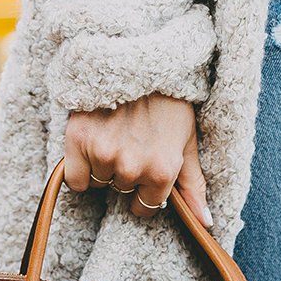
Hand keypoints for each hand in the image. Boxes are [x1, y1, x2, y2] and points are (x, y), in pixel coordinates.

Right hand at [64, 94, 210, 226]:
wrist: (139, 57)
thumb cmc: (169, 99)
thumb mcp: (188, 140)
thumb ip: (194, 185)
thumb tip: (205, 223)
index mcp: (162, 171)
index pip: (145, 207)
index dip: (144, 190)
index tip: (144, 167)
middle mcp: (132, 167)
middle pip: (120, 190)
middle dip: (126, 172)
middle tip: (131, 140)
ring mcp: (104, 153)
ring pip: (98, 182)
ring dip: (103, 165)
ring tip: (114, 134)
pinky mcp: (79, 138)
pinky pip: (75, 179)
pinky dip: (80, 167)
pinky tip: (93, 142)